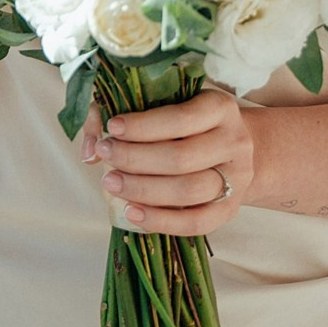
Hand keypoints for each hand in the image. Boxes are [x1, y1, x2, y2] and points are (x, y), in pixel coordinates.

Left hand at [92, 87, 254, 236]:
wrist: (232, 149)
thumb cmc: (188, 124)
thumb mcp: (164, 103)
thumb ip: (123, 116)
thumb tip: (90, 149)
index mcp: (220, 108)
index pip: (180, 119)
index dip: (143, 126)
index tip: (112, 128)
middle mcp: (234, 142)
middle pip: (181, 158)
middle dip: (135, 159)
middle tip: (105, 155)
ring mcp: (237, 178)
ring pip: (189, 191)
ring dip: (143, 190)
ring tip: (111, 182)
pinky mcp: (230, 209)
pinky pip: (196, 223)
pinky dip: (161, 221)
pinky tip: (132, 212)